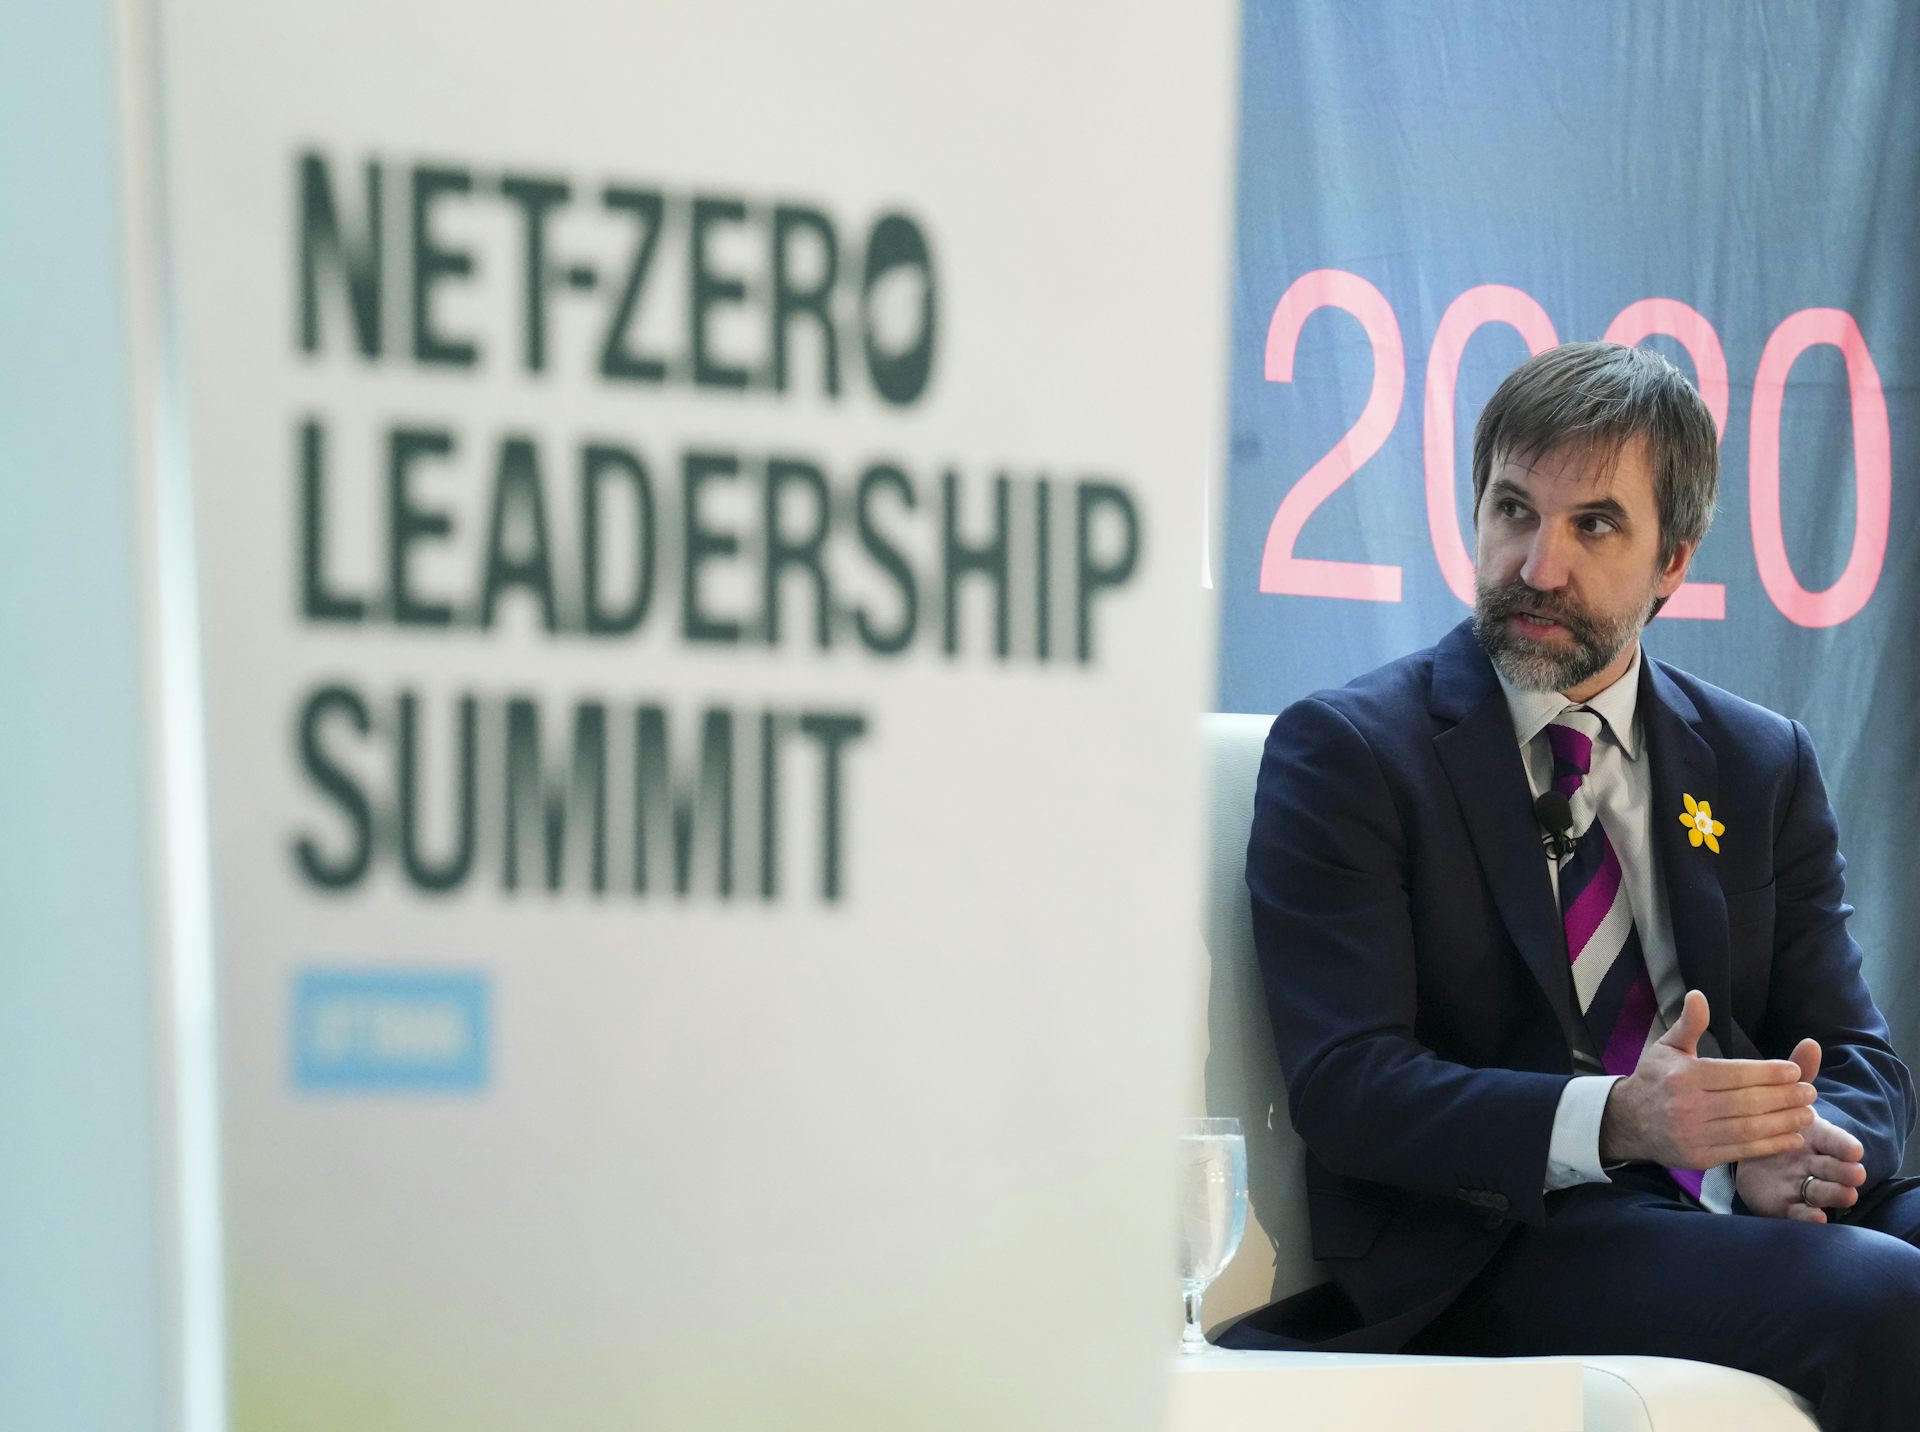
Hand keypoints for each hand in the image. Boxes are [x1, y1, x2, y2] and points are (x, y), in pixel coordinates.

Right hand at [1600, 990, 1815, 1168]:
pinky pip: (1742, 1151)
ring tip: (1808, 1114)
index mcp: (1683, 1076)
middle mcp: (1687, 1106)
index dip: (1769, 1072)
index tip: (1795, 1071)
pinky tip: (1792, 1137)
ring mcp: (1692, 1134)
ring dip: (1784, 1122)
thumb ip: (1689, 1025)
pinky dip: (1771, 1145)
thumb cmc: (1655, 1079)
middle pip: (1747, 1102)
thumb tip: (1699, 995)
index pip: (1735, 1073)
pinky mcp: (1698, 1158)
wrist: (1628, 1122)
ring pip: (1749, 1128)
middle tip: (1811, 1092)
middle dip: (1784, 1097)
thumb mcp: (1667, 1048)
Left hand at [1735, 1038, 1868, 1221]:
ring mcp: (1802, 1185)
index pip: (1836, 1140)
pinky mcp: (1785, 1205)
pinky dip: (1808, 1217)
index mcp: (1817, 1137)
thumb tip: (1810, 1042)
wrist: (1751, 1150)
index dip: (1845, 1145)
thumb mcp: (1785, 1097)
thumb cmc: (1775, 1120)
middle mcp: (1815, 1163)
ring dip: (1836, 1195)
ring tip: (1846, 1197)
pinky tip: (1815, 1218)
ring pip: (1823, 1191)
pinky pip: (1798, 1212)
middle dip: (1847, 1172)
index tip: (1855, 1149)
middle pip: (1835, 1168)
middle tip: (1856, 1174)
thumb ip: (1798, 1074)